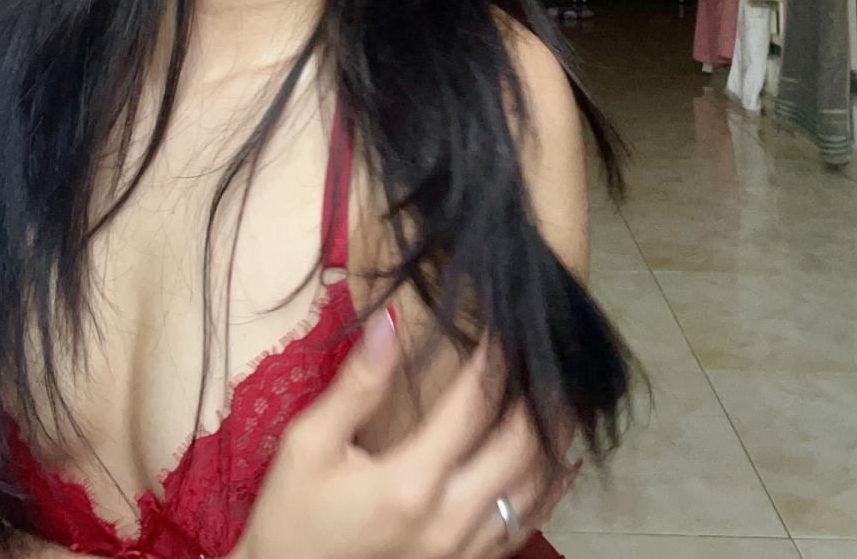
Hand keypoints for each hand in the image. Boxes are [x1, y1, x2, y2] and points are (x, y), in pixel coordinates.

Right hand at [231, 309, 580, 558]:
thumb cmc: (292, 516)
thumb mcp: (308, 445)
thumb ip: (357, 386)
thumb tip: (390, 321)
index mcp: (411, 482)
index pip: (475, 403)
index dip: (496, 356)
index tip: (507, 321)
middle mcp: (450, 519)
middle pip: (521, 444)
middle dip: (540, 393)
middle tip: (548, 351)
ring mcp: (463, 551)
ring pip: (534, 488)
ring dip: (553, 438)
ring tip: (563, 394)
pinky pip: (524, 527)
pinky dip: (549, 490)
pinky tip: (562, 463)